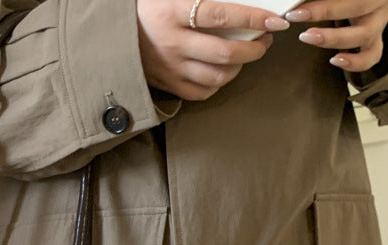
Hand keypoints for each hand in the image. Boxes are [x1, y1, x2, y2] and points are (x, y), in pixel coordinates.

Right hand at [137, 0, 291, 100]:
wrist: (112, 36)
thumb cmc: (147, 9)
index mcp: (172, 12)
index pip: (220, 16)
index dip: (252, 18)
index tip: (275, 20)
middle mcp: (172, 43)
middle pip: (224, 53)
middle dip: (253, 48)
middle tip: (265, 39)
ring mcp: (170, 68)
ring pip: (216, 76)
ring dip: (239, 67)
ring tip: (247, 55)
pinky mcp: (167, 84)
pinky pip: (200, 92)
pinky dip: (218, 84)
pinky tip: (224, 71)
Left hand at [287, 0, 387, 70]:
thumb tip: (296, 3)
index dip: (323, 2)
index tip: (298, 7)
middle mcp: (380, 2)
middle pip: (359, 5)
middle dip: (326, 11)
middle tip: (296, 16)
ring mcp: (379, 22)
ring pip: (365, 34)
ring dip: (334, 38)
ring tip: (307, 37)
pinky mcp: (375, 40)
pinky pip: (371, 56)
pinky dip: (355, 62)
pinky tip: (334, 60)